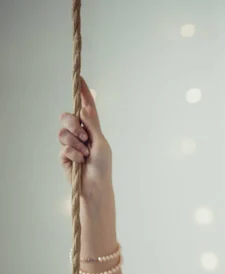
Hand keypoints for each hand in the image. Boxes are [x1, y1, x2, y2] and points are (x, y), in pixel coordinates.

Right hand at [58, 76, 112, 198]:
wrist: (95, 185)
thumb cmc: (103, 166)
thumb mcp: (101, 143)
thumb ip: (92, 125)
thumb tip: (85, 108)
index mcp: (93, 129)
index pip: (87, 108)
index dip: (83, 94)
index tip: (80, 79)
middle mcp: (81, 134)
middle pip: (68, 117)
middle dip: (73, 124)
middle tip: (84, 136)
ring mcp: (71, 144)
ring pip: (63, 132)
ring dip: (76, 143)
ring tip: (85, 153)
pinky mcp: (64, 155)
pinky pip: (64, 147)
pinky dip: (74, 154)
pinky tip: (80, 162)